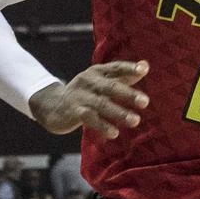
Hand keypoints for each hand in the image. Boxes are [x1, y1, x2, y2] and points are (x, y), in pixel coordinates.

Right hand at [27, 61, 148, 138]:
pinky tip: (114, 133)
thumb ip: (123, 75)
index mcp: (98, 72)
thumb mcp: (101, 80)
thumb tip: (146, 65)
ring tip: (135, 121)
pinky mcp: (74, 112)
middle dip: (128, 94)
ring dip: (119, 113)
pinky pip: (90, 118)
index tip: (144, 70)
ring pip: (102, 104)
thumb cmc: (86, 93)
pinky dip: (102, 125)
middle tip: (145, 102)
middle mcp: (89, 81)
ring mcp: (81, 96)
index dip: (129, 68)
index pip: (115, 67)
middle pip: (111, 86)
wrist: (53, 105)